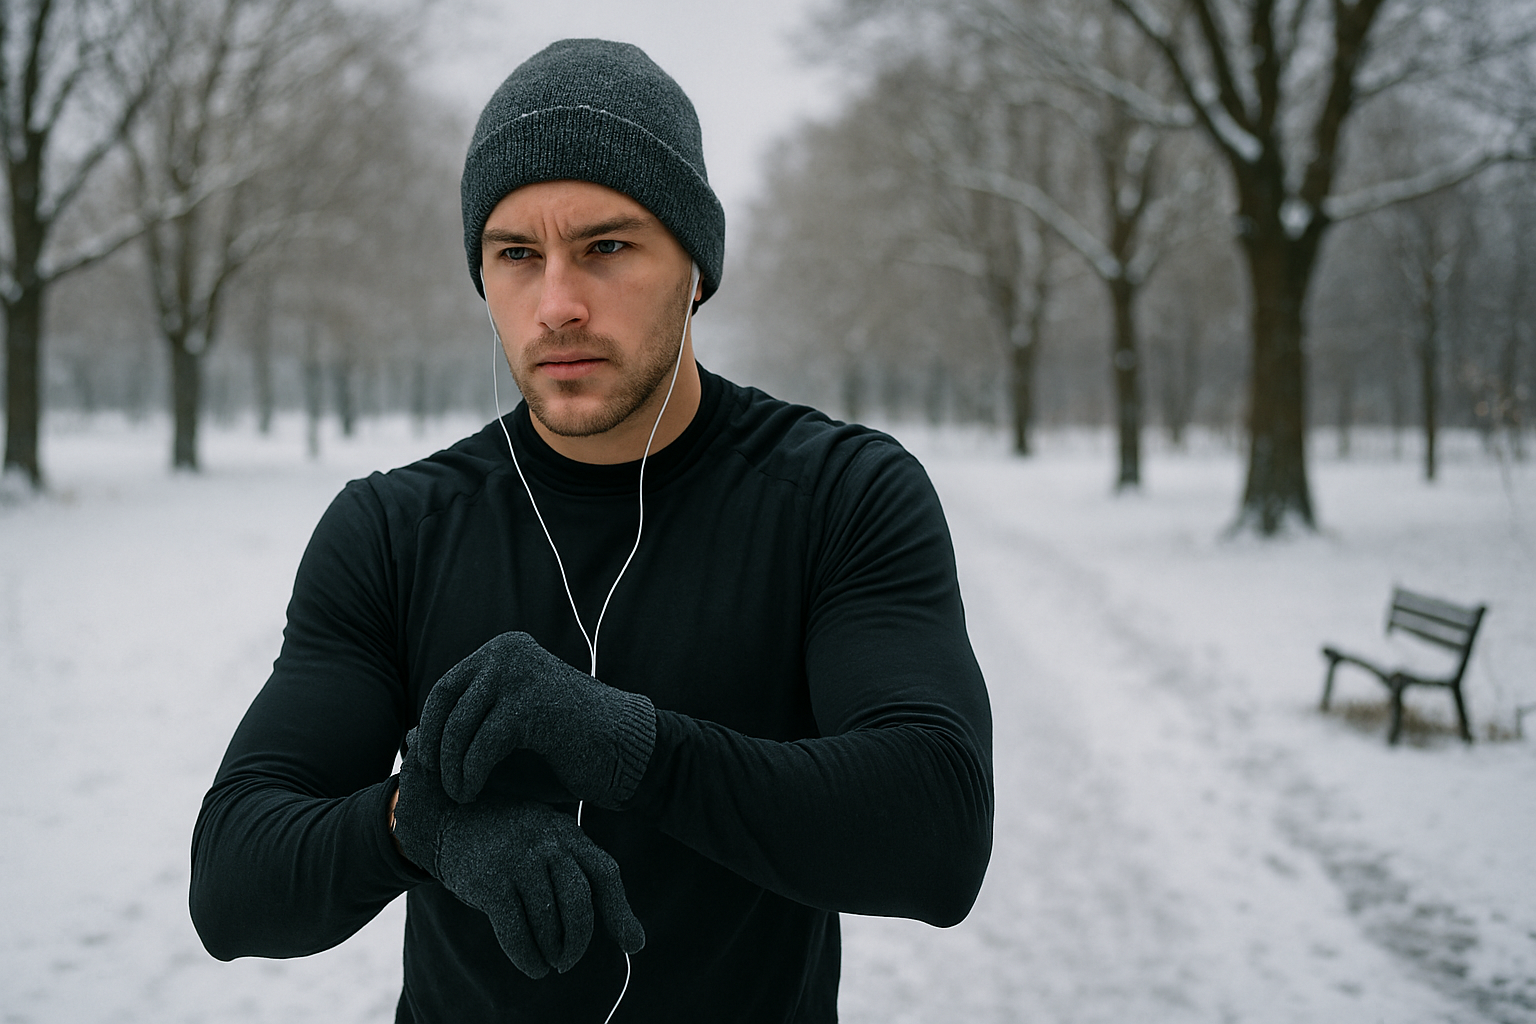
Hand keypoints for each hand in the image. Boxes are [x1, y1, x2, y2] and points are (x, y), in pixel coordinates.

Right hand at [392, 733, 644, 977]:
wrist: (451, 819)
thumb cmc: (512, 843)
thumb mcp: (550, 844)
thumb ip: (584, 878)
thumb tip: (636, 942)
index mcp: (567, 834)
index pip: (605, 872)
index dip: (621, 912)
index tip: (632, 945)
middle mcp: (546, 843)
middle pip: (579, 900)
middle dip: (579, 940)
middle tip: (569, 960)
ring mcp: (518, 860)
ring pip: (548, 920)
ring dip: (552, 950)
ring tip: (550, 961)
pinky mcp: (490, 882)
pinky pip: (516, 930)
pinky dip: (527, 956)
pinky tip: (532, 966)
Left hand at [415, 631, 656, 807]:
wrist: (624, 751)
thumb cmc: (566, 747)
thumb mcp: (507, 732)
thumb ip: (466, 732)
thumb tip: (406, 740)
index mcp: (504, 651)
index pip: (445, 688)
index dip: (429, 730)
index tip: (428, 765)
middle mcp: (507, 653)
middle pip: (443, 703)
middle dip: (433, 748)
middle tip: (436, 782)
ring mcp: (518, 674)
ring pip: (457, 727)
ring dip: (450, 768)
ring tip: (459, 794)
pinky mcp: (529, 704)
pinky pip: (480, 746)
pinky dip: (469, 774)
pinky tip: (472, 792)